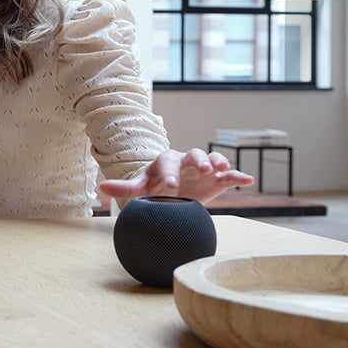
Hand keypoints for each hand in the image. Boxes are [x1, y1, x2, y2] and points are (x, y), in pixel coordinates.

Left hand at [97, 148, 253, 204]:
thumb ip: (124, 188)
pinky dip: (237, 176)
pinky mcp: (217, 180)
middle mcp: (186, 162)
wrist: (171, 192)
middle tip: (204, 169)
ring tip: (224, 170)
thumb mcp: (140, 188)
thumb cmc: (153, 187)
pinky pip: (229, 175)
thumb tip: (100, 189)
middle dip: (199, 160)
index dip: (170, 172)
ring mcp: (203, 169)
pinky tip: (247, 179)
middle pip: (193, 154)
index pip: (167, 162)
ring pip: (212, 159)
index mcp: (166, 162)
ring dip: (219, 162)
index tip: (171, 186)